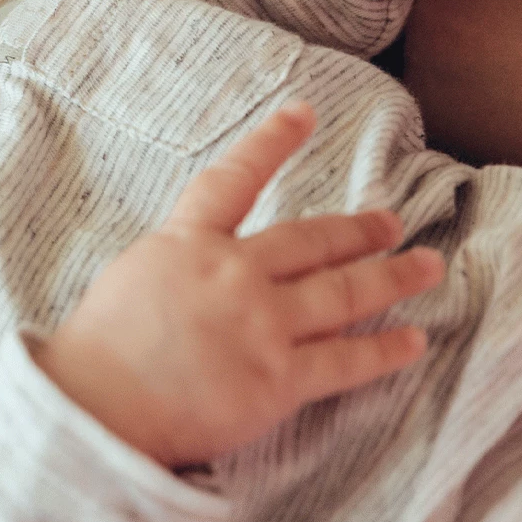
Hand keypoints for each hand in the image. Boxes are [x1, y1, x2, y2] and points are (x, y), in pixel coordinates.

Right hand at [33, 102, 442, 466]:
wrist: (95, 408)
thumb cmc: (97, 350)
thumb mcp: (130, 276)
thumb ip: (176, 260)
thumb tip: (198, 257)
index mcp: (189, 244)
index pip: (236, 178)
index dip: (271, 141)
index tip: (303, 113)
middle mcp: (235, 274)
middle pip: (313, 240)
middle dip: (359, 229)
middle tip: (391, 223)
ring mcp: (264, 326)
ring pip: (346, 292)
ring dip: (393, 277)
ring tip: (426, 266)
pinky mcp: (281, 381)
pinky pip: (347, 362)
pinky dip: (385, 351)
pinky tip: (413, 341)